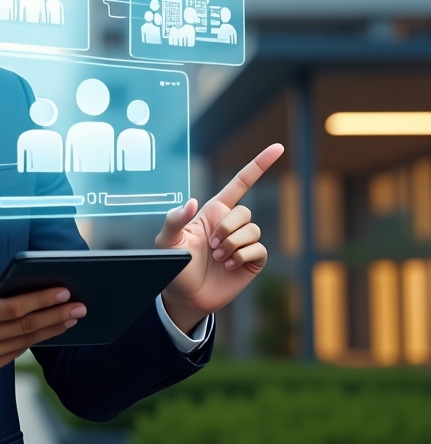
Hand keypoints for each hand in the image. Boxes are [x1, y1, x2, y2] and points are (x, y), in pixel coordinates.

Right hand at [0, 273, 85, 385]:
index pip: (12, 307)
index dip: (40, 300)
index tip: (63, 292)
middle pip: (25, 327)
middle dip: (56, 316)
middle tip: (80, 307)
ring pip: (23, 343)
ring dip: (50, 330)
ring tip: (71, 319)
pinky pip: (13, 355)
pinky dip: (31, 342)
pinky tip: (46, 331)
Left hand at [155, 144, 283, 334]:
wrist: (185, 295)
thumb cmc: (174, 265)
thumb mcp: (166, 241)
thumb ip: (174, 220)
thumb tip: (192, 202)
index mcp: (213, 212)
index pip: (240, 183)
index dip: (259, 165)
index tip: (277, 148)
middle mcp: (231, 224)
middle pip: (245, 212)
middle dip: (227, 228)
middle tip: (211, 245)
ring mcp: (243, 242)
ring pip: (252, 230)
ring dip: (232, 244)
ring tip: (217, 257)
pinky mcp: (251, 261)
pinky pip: (258, 250)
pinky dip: (241, 257)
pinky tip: (229, 266)